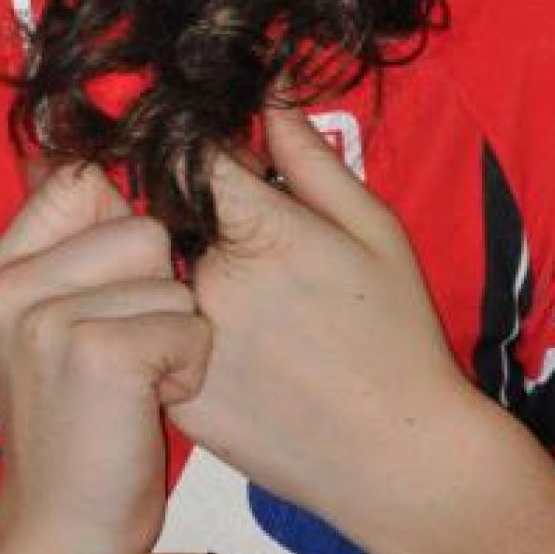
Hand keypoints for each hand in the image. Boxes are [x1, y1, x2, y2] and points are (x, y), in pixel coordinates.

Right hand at [0, 164, 211, 553]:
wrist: (60, 535)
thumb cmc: (80, 432)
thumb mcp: (51, 330)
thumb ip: (67, 251)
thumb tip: (76, 150)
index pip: (81, 181)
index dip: (126, 223)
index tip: (123, 287)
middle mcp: (10, 285)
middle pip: (140, 224)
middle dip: (159, 289)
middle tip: (125, 354)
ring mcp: (45, 317)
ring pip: (170, 273)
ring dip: (177, 331)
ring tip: (138, 381)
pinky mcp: (95, 352)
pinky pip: (186, 322)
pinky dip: (187, 368)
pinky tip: (151, 404)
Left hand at [168, 103, 486, 529]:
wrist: (400, 460)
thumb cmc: (398, 339)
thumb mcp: (375, 233)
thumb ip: (311, 160)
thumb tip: (268, 93)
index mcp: (260, 232)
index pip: (188, 159)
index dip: (195, 153)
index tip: (210, 160)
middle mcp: (209, 284)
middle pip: (162, 220)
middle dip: (185, 217)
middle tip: (235, 248)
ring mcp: (187, 344)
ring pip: (155, 285)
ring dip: (175, 279)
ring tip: (246, 310)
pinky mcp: (176, 398)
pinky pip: (155, 343)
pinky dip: (177, 336)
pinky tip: (238, 357)